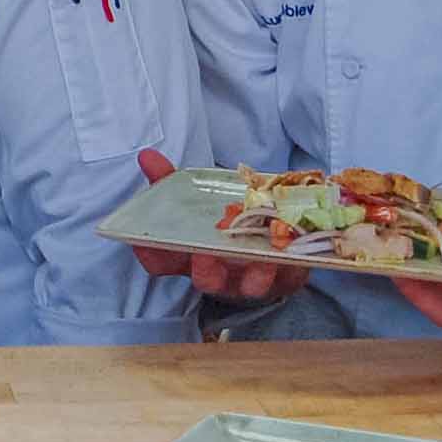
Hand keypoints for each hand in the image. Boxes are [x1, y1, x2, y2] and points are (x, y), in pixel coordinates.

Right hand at [126, 148, 315, 304]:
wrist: (263, 244)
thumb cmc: (221, 224)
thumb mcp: (194, 202)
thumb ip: (169, 181)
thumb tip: (147, 155)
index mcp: (190, 258)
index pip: (161, 263)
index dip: (152, 255)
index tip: (145, 243)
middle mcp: (219, 275)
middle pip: (206, 280)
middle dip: (205, 269)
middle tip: (205, 254)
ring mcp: (251, 280)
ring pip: (252, 285)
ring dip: (258, 273)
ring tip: (264, 257)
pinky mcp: (285, 280)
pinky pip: (290, 278)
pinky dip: (293, 265)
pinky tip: (296, 249)